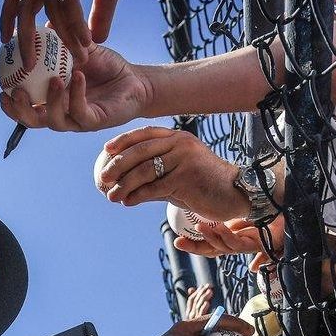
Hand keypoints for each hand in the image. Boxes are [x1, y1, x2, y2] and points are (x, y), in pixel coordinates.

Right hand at [0, 44, 150, 131]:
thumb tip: (39, 23)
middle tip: (15, 92)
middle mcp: (61, 114)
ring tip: (53, 80)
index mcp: (51, 101)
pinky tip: (78, 76)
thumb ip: (59, 42)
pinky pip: (81, 111)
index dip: (10, 104)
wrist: (135, 79)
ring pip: (55, 121)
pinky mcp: (95, 121)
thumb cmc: (105, 67)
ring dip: (51, 102)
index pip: (25, 107)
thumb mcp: (78, 50)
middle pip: (33, 121)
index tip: (1, 88)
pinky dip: (76, 94)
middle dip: (20, 111)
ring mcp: (78, 120)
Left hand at [1, 0, 151, 66]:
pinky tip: (85, 40)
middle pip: (24, 5)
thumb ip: (98, 14)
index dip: (9, 17)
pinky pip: (67, 0)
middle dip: (23, 37)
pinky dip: (75, 24)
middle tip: (29, 65)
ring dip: (65, 36)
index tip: (7, 41)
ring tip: (79, 57)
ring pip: (51, 8)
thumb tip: (94, 40)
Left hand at [96, 126, 248, 218]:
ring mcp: (185, 159)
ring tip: (111, 196)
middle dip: (117, 165)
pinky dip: (138, 195)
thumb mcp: (176, 174)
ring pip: (145, 170)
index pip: (145, 134)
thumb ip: (155, 172)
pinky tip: (128, 202)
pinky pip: (155, 187)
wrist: (233, 195)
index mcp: (177, 137)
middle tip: (102, 178)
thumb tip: (121, 181)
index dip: (124, 140)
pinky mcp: (187, 177)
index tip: (106, 151)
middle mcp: (181, 143)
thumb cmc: (201, 186)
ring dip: (124, 185)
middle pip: (141, 151)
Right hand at [182, 284, 214, 319]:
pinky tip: (207, 302)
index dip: (196, 292)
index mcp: (189, 312)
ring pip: (197, 305)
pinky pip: (201, 314)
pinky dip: (203, 307)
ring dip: (203, 297)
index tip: (203, 285)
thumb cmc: (203, 322)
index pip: (191, 299)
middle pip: (195, 301)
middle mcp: (190, 315)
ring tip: (210, 291)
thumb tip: (190, 288)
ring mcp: (194, 319)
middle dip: (201, 292)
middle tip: (208, 285)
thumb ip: (196, 301)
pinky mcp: (200, 323)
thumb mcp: (198, 311)